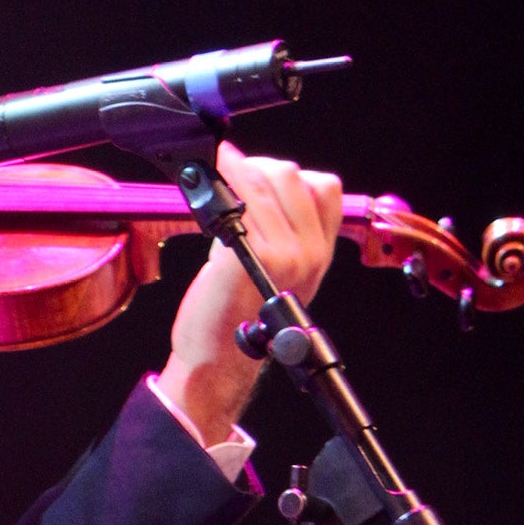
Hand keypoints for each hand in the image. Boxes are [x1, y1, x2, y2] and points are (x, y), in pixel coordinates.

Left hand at [161, 141, 343, 441]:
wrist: (219, 358)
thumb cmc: (237, 313)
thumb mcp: (274, 270)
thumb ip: (278, 230)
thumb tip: (254, 182)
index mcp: (320, 253)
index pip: (324, 188)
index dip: (288, 173)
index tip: (257, 174)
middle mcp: (310, 252)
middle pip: (291, 175)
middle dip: (256, 167)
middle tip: (229, 178)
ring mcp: (283, 254)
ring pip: (262, 183)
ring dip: (232, 174)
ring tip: (212, 184)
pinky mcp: (249, 256)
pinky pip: (237, 203)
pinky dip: (217, 188)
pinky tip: (200, 190)